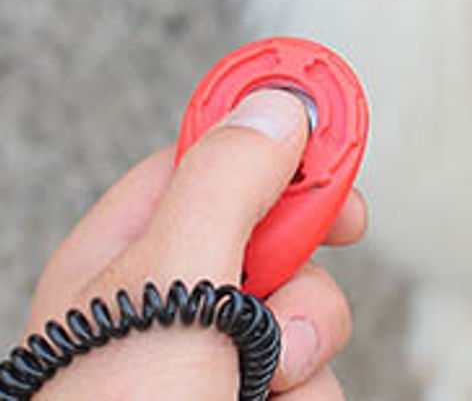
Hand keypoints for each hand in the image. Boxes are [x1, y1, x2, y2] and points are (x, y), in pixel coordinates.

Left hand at [24, 90, 366, 399]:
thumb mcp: (165, 285)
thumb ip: (227, 184)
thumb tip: (281, 106)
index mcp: (125, 253)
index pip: (211, 153)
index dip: (278, 130)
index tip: (339, 119)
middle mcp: (169, 303)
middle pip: (279, 230)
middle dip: (303, 262)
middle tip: (297, 269)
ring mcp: (213, 362)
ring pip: (310, 312)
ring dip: (307, 346)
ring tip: (258, 385)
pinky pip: (318, 376)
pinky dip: (310, 394)